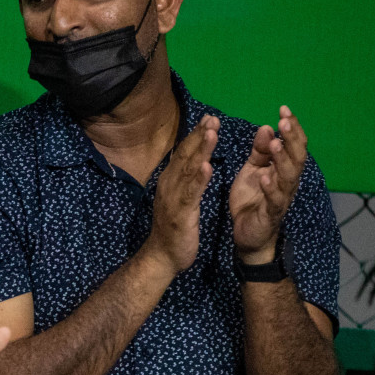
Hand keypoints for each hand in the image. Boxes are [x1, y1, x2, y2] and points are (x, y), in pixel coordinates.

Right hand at [142, 117, 216, 274]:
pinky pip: (191, 193)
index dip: (195, 135)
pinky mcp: (180, 213)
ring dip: (200, 150)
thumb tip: (192, 162)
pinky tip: (208, 166)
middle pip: (184, 155)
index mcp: (170, 181)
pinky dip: (199, 179)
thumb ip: (183, 180)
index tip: (208, 118)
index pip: (183, 153)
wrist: (162, 257)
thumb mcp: (178, 199)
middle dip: (199, 135)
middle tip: (212, 117)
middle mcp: (169, 185)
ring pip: (188, 170)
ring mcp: (173, 198)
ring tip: (212, 132)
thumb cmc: (174, 229)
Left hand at [229, 106, 307, 263]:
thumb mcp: (253, 170)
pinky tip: (265, 176)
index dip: (291, 128)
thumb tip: (267, 127)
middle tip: (285, 121)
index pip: (293, 145)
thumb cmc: (252, 200)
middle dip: (292, 138)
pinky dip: (270, 188)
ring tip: (275, 144)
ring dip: (283, 159)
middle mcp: (287, 182)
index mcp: (283, 169)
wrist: (247, 235)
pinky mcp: (270, 214)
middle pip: (297, 157)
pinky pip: (274, 200)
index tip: (284, 109)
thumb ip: (260, 151)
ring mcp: (281, 198)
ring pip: (288, 176)